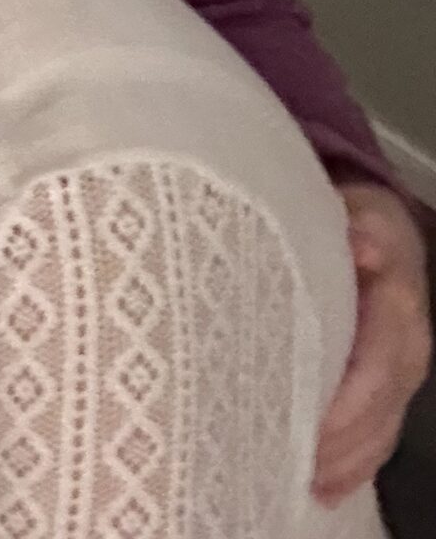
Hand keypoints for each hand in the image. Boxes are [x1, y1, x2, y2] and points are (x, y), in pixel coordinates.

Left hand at [313, 180, 431, 502]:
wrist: (375, 229)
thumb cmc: (353, 221)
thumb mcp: (357, 212)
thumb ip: (360, 228)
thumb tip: (365, 243)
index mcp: (400, 311)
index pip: (380, 366)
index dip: (348, 400)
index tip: (308, 423)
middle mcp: (408, 352)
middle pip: (379, 410)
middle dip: (339, 443)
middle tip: (292, 466)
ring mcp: (399, 377)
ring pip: (379, 431)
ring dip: (344, 463)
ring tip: (303, 484)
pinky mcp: (385, 390)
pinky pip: (376, 435)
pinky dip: (352, 466)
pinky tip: (322, 487)